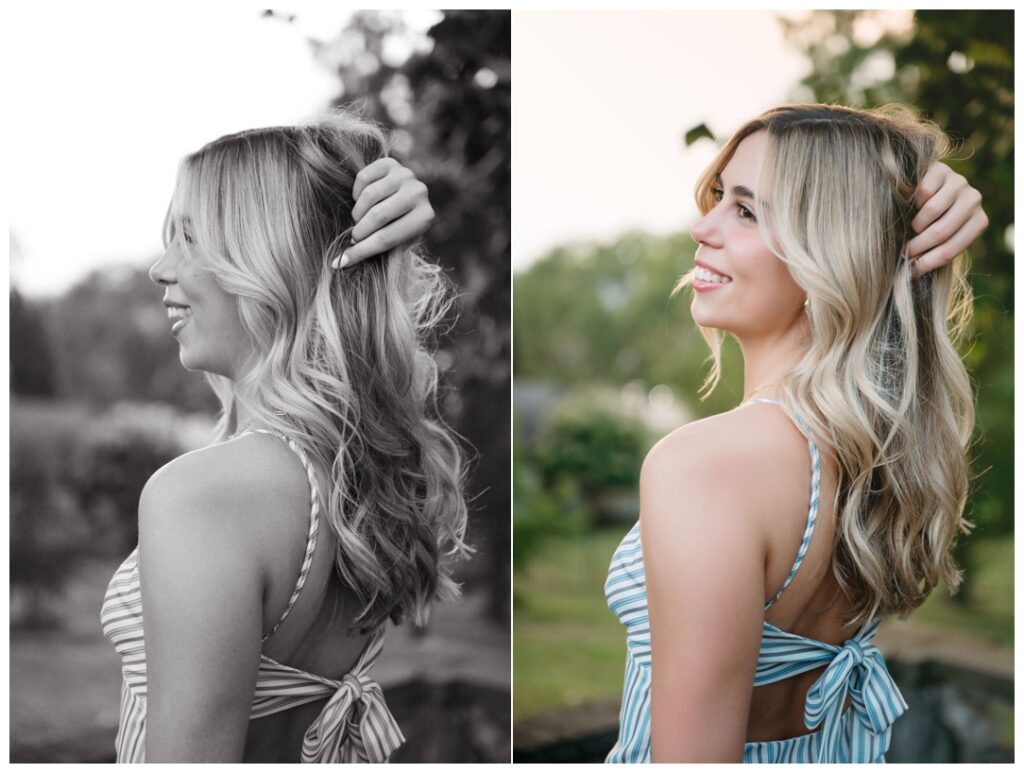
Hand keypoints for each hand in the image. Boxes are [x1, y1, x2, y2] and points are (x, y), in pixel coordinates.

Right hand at [338, 157, 433, 267]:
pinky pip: (363, 178)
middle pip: (377, 216)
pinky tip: (361, 201)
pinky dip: (356, 192)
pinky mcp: (391, 163)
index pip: (387, 238)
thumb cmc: (400, 227)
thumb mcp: (395, 242)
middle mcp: (419, 193)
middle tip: (353, 237)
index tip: (342, 261)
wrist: (408, 197)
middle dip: (359, 231)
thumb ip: (373, 250)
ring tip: (359, 220)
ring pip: (368, 195)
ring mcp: (406, 175)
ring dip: (357, 212)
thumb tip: (337, 264)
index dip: (362, 251)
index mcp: (425, 218)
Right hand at [907, 162, 988, 278]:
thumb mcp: (938, 238)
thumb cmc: (932, 221)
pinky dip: (913, 201)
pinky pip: (924, 191)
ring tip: (912, 227)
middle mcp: (974, 200)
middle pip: (941, 231)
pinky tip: (913, 204)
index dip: (928, 262)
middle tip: (905, 251)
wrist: (925, 187)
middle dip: (919, 246)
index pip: (952, 248)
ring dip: (916, 224)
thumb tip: (909, 275)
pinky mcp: (942, 170)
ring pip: (932, 210)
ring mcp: (960, 183)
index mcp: (979, 222)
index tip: (912, 270)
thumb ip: (932, 253)